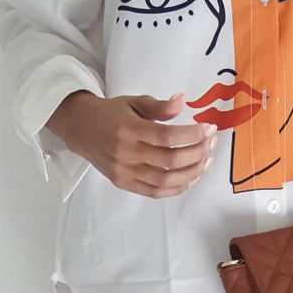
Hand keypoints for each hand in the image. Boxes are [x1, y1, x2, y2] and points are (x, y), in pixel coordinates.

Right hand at [47, 90, 216, 197]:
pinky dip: (177, 188)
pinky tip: (191, 177)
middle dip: (198, 152)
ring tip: (206, 160)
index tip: (208, 129)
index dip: (192, 135)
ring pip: (166, 180)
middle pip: (170, 160)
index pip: (167, 137)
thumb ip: (159, 106)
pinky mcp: (124, 183)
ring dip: (192, 172)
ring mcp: (124, 171)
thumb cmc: (111, 114)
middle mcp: (126, 153)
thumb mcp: (134, 102)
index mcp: (129, 129)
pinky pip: (155, 192)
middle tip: (211, 143)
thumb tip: (182, 100)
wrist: (81, 129)